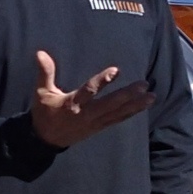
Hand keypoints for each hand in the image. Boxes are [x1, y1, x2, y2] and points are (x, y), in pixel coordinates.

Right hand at [29, 51, 152, 149]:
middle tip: (144, 85)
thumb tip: (41, 53)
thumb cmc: (44, 113)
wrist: (45, 140)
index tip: (116, 70)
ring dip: (136, 105)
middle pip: (110, 104)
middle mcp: (86, 114)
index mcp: (72, 104)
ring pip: (118, 114)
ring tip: (151, 96)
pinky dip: (131, 113)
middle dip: (128, 95)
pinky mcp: (99, 127)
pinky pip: (117, 120)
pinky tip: (143, 106)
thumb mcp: (41, 92)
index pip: (89, 91)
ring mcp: (94, 123)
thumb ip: (45, 72)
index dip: (102, 81)